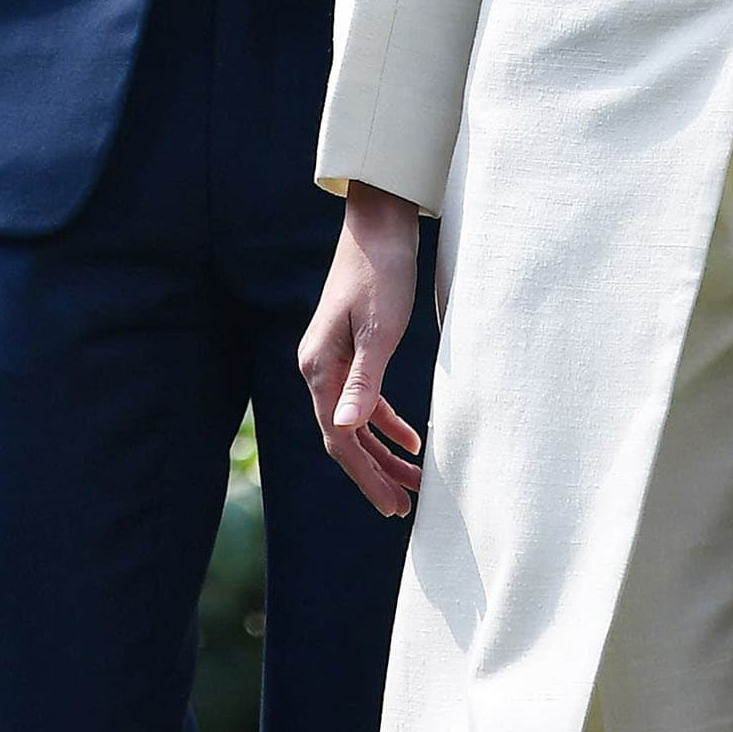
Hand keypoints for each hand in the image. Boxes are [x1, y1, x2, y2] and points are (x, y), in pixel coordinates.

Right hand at [299, 184, 423, 517]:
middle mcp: (319, 368)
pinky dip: (386, 421)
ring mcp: (334, 359)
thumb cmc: (382, 272)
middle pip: (345, 437)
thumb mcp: (380, 329)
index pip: (339, 438)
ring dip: (383, 452)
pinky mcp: (351, 349)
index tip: (393, 506)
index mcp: (319, 367)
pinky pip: (364, 398)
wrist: (380, 224)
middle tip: (404, 507)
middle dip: (375, 473)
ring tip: (413, 482)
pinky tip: (409, 438)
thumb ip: (365, 381)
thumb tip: (349, 431)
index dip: (366, 476)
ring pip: (356, 421)